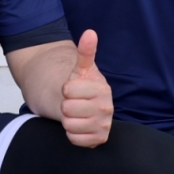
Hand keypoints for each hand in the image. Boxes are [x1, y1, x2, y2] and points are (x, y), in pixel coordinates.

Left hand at [61, 30, 112, 146]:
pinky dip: (72, 134)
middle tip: (74, 102)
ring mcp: (104, 125)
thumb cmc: (83, 86)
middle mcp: (107, 109)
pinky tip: (79, 125)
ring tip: (76, 114)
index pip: (68, 90)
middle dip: (65, 105)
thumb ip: (85, 52)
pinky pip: (74, 139)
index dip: (66, 89)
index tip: (73, 89)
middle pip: (67, 108)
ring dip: (68, 119)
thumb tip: (90, 33)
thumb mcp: (81, 68)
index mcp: (103, 89)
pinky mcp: (99, 140)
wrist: (86, 106)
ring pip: (69, 124)